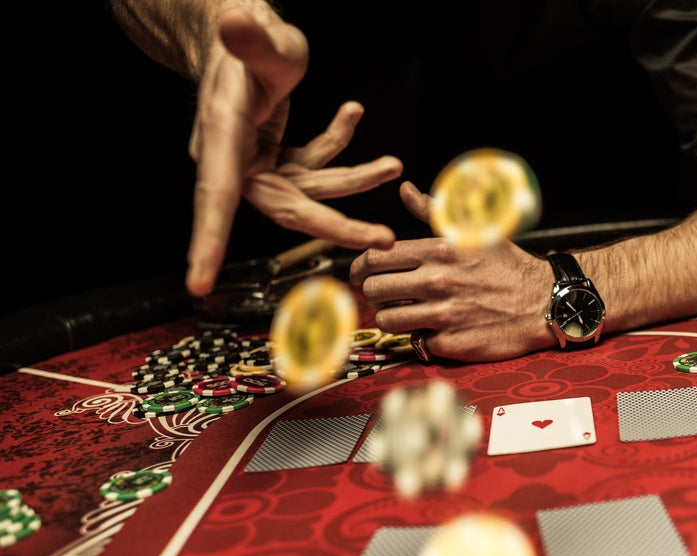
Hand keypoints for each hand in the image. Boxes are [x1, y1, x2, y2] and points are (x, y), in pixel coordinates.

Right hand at [187, 9, 396, 296]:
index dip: (208, 242)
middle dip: (336, 226)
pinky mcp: (275, 153)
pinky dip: (337, 144)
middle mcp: (235, 157)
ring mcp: (257, 160)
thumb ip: (250, 37)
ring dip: (355, 179)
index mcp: (221, 137)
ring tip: (393, 165)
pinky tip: (353, 112)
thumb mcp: (256, 35)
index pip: (215, 197)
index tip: (199, 284)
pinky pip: (313, 163)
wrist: (238, 27)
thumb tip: (235, 21)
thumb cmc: (243, 32)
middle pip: (286, 207)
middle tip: (382, 239)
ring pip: (310, 189)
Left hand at [349, 182, 555, 361]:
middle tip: (380, 295)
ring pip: (387, 320)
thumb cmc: (509, 266)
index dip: (359, 267)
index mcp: (439, 250)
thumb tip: (405, 190)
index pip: (374, 257)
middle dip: (371, 293)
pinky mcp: (452, 344)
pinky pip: (415, 343)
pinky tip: (432, 329)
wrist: (543, 302)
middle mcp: (437, 282)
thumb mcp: (475, 231)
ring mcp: (443, 315)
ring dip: (390, 317)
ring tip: (403, 313)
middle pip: (373, 290)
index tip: (362, 274)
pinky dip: (420, 338)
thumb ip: (434, 212)